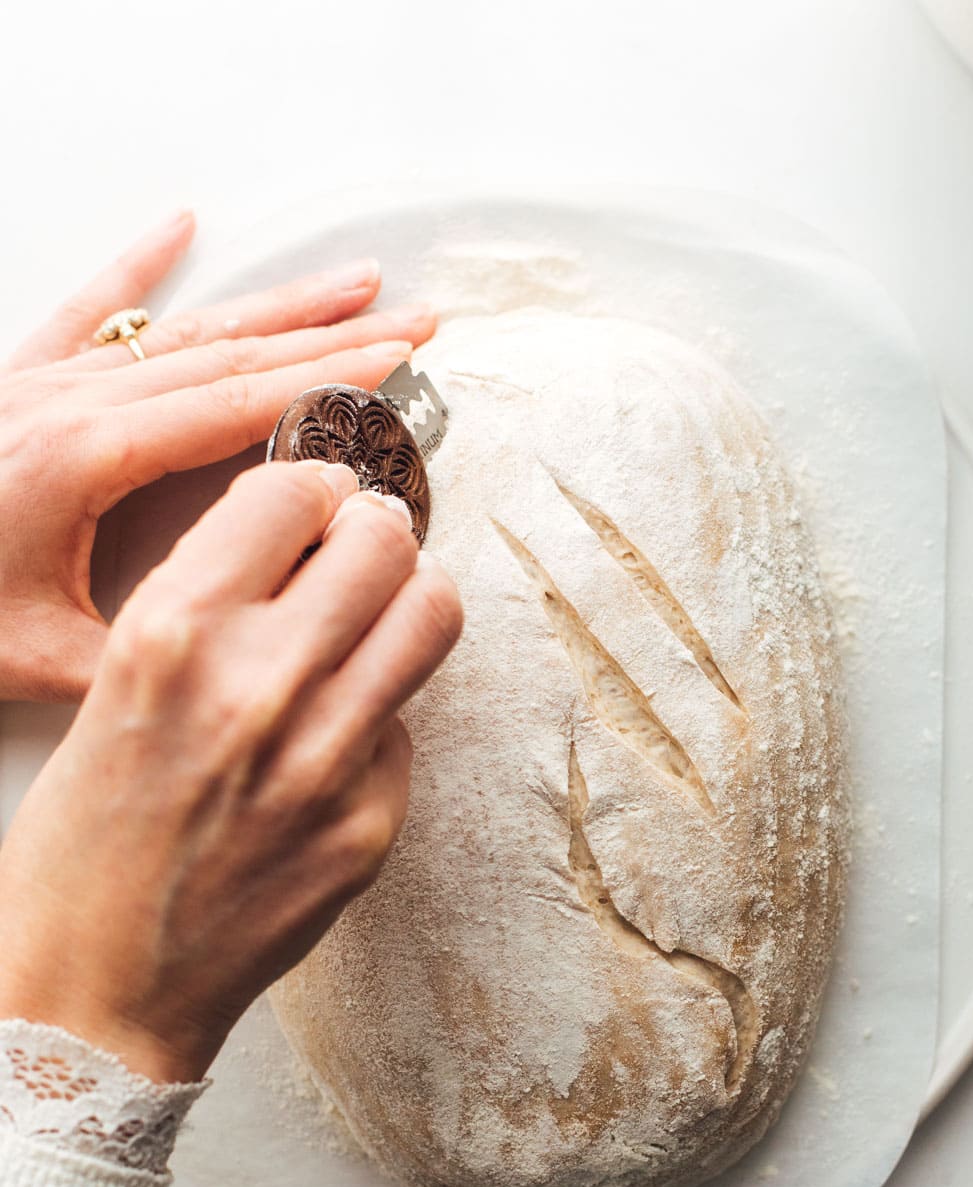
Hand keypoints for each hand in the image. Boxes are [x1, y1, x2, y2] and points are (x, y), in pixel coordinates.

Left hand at [0, 208, 434, 701]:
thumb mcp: (43, 658)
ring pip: (183, 328)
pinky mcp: (17, 380)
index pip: (241, 404)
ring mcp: (45, 381)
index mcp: (92, 460)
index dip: (332, 380)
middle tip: (415, 318)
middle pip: (234, 353)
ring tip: (351, 281)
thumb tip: (240, 656)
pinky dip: (137, 268)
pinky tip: (178, 225)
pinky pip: (90, 311)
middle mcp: (75, 403)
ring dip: (273, 303)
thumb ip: (150, 652)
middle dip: (336, 335)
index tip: (402, 360)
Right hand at [0, 461, 462, 1082]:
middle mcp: (261, 685)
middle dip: (376, 530)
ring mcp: (329, 761)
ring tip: (378, 616)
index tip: (320, 496)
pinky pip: (405, 728)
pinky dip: (379, 717)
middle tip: (362, 546)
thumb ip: (210, 609)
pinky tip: (332, 747)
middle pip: (385, 541)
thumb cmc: (82, 841)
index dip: (314, 483)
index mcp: (173, 634)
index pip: (292, 492)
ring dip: (409, 599)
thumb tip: (303, 543)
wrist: (94, 992)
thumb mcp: (113, 689)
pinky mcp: (371, 825)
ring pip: (431, 615)